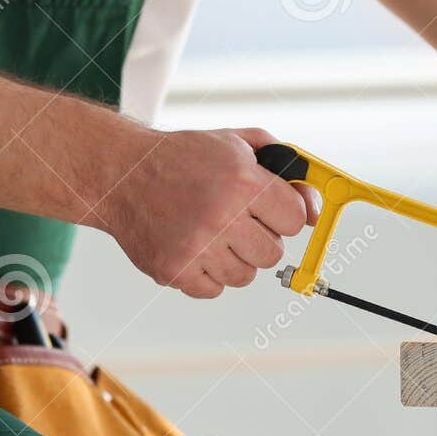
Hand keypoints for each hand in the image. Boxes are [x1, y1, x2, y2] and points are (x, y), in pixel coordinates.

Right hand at [102, 127, 317, 298]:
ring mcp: (197, 247)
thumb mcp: (237, 145)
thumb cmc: (183, 158)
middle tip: (234, 220)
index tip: (266, 208)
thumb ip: (286, 170)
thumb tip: (315, 213)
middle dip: (259, 238)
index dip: (282, 213)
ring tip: (210, 232)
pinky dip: (206, 274)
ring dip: (234, 258)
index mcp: (242, 181)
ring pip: (245, 276)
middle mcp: (221, 215)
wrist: (121, 174)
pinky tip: (192, 247)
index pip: (295, 219)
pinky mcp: (175, 271)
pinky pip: (214, 290)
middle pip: (273, 254)